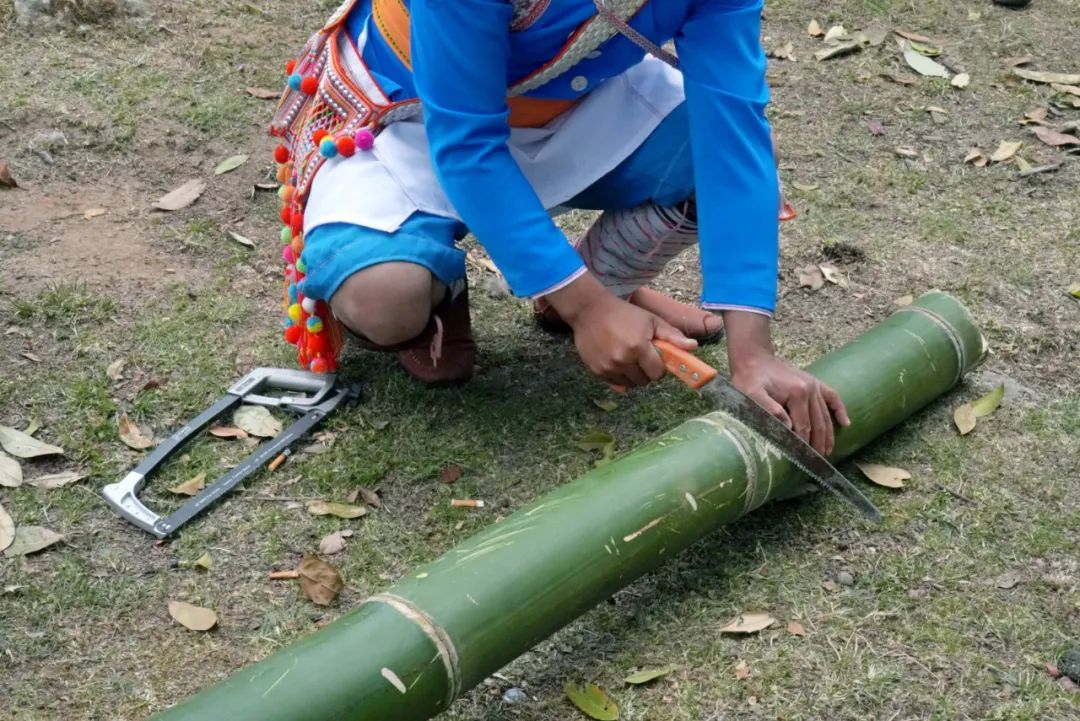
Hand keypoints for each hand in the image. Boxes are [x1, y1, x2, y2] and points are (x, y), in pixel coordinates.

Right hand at [545, 274, 695, 386]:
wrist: (590, 311)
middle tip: (642, 357)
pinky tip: (616, 360)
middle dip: (647, 372)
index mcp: (638, 347)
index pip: (657, 373)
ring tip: (629, 358)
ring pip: (630, 384)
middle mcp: (622, 360)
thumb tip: (693, 346)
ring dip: (633, 375)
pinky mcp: (596, 371)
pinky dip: (619, 376)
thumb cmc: (624, 313)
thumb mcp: (651, 320)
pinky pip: (615, 382)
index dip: (659, 367)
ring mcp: (608, 367)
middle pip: (644, 381)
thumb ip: (672, 335)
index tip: (655, 358)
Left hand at [723, 309, 849, 455]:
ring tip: (829, 450)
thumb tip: (788, 427)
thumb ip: (770, 410)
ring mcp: (814, 385)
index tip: (804, 458)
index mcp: (798, 393)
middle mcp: (811, 389)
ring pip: (826, 414)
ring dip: (828, 433)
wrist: (753, 358)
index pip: (804, 426)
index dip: (804, 443)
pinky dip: (840, 409)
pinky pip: (832, 397)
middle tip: (818, 460)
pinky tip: (845, 422)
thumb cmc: (750, 378)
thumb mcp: (752, 394)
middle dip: (818, 443)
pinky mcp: (814, 382)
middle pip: (818, 422)